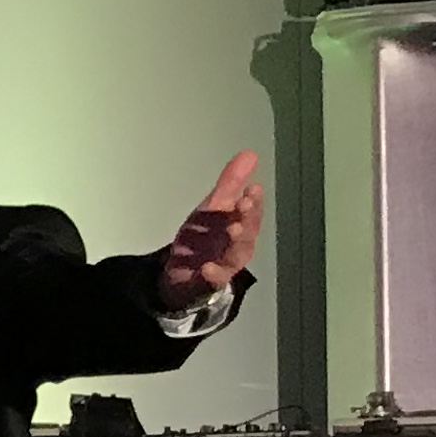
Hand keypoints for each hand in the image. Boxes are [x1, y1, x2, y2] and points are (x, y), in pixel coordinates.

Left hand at [154, 150, 262, 311]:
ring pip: (236, 255)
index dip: (253, 201)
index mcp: (240, 225)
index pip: (251, 212)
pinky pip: (214, 280)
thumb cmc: (204, 238)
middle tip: (242, 204)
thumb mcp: (214, 207)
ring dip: (236, 242)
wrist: (182, 273)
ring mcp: (224, 265)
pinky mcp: (208, 283)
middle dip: (247, 217)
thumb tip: (250, 154)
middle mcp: (238, 246)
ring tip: (232, 228)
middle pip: (248, 232)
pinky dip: (213, 275)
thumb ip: (230, 182)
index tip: (251, 188)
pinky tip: (207, 268)